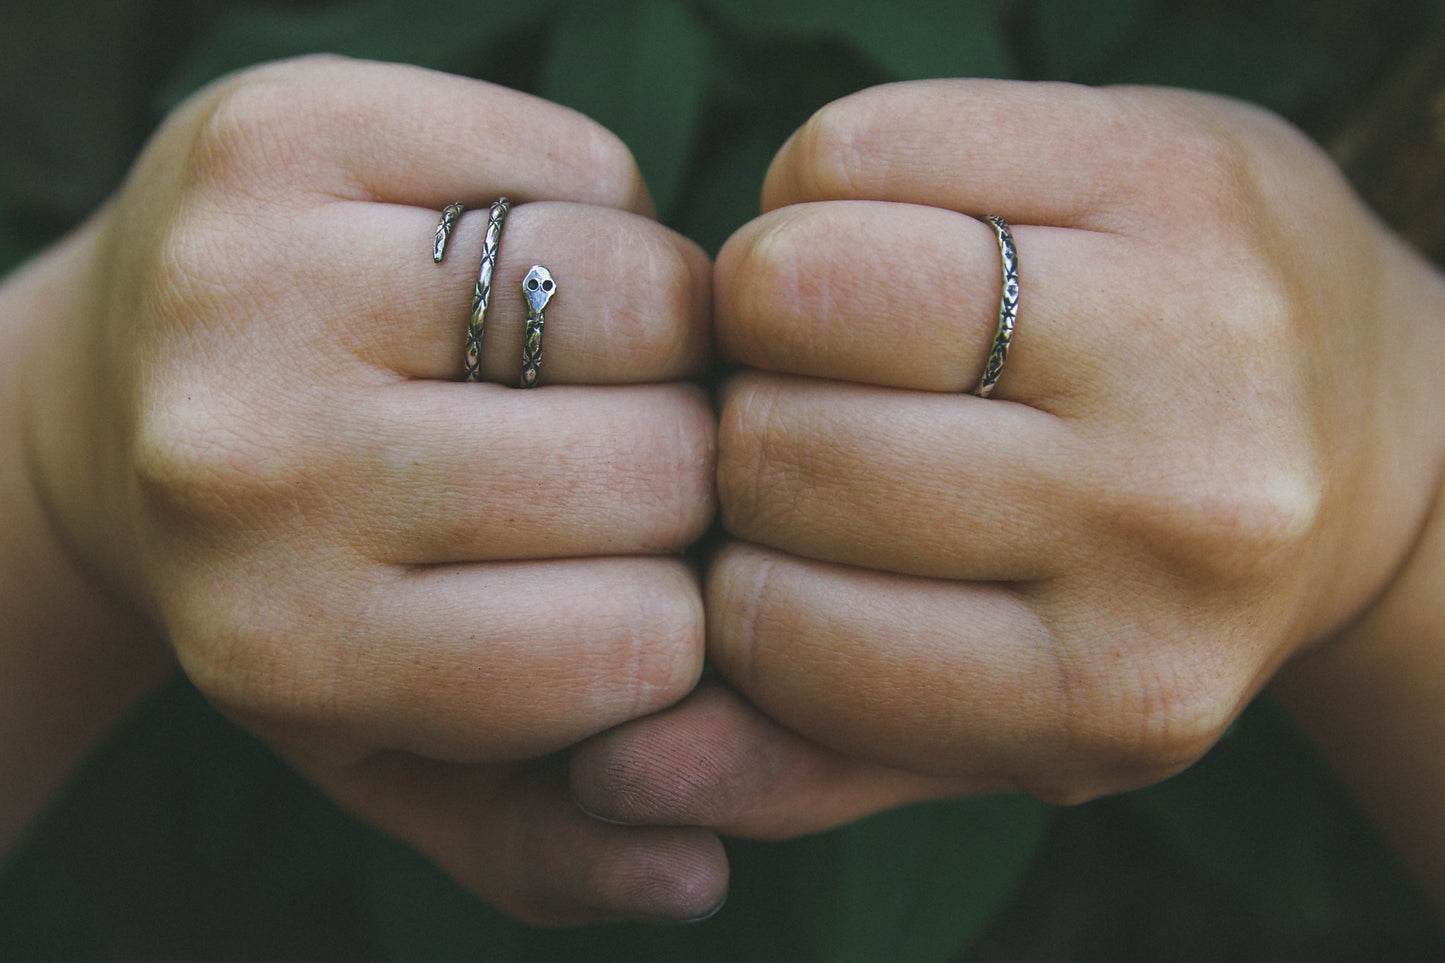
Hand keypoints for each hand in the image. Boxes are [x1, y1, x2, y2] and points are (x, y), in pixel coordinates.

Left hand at [18, 56, 721, 923]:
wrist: (121, 411)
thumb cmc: (291, 592)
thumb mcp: (391, 754)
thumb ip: (539, 841)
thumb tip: (697, 877)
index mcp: (300, 651)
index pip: (646, 640)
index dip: (689, 607)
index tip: (651, 579)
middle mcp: (257, 471)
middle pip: (658, 461)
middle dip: (686, 463)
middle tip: (635, 454)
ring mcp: (256, 281)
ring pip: (640, 294)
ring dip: (664, 331)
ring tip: (599, 360)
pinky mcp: (285, 129)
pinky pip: (584, 166)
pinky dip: (606, 212)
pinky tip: (539, 260)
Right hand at [571, 79, 1444, 836]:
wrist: (1360, 432)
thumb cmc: (1136, 589)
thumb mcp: (996, 721)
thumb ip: (812, 760)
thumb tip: (618, 770)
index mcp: (1106, 690)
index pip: (775, 627)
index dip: (727, 572)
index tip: (768, 544)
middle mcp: (1168, 517)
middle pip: (781, 450)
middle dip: (749, 434)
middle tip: (804, 421)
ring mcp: (1184, 325)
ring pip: (804, 285)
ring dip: (766, 303)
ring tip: (830, 330)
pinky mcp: (1163, 163)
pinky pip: (853, 151)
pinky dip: (819, 189)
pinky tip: (889, 235)